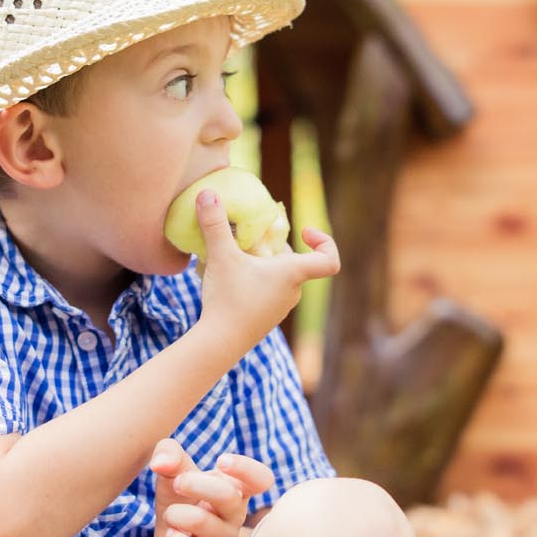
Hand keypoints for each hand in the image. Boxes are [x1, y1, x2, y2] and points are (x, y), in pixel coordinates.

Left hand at [148, 438, 275, 536]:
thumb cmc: (182, 500)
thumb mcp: (174, 473)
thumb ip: (168, 455)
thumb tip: (160, 461)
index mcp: (235, 488)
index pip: (260, 479)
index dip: (246, 468)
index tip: (220, 461)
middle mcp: (235, 514)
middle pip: (228, 495)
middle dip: (197, 484)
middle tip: (177, 482)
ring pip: (203, 521)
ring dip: (176, 513)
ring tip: (169, 515)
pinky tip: (171, 535)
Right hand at [194, 188, 339, 355]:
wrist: (218, 344)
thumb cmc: (228, 299)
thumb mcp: (220, 256)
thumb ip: (215, 224)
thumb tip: (208, 193)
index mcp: (292, 274)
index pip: (329, 261)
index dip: (325, 242)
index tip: (305, 232)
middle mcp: (292, 292)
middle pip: (296, 263)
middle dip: (276, 248)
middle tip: (252, 239)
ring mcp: (280, 308)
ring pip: (280, 278)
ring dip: (263, 264)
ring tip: (235, 258)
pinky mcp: (265, 319)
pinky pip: (268, 292)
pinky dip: (255, 281)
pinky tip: (229, 280)